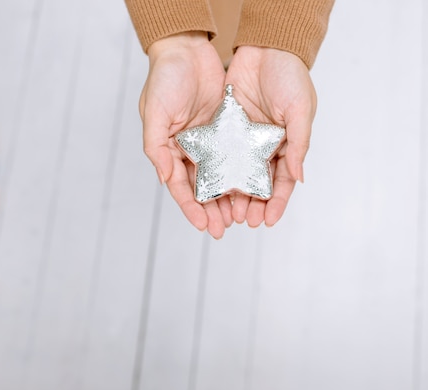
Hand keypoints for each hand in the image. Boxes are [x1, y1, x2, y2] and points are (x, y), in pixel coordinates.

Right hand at [140, 32, 231, 238]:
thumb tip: (165, 178)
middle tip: (223, 230)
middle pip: (201, 187)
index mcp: (169, 149)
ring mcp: (208, 140)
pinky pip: (236, 155)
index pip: (180, 186)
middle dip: (211, 210)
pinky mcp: (225, 128)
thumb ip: (156, 147)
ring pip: (220, 175)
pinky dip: (241, 172)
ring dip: (228, 197)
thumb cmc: (164, 79)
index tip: (202, 225)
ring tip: (240, 217)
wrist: (187, 48)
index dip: (190, 208)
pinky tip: (251, 187)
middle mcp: (189, 149)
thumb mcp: (154, 112)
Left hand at [224, 46, 316, 226]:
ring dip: (233, 195)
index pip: (281, 181)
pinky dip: (216, 172)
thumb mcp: (299, 110)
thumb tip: (299, 178)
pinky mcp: (225, 128)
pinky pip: (219, 154)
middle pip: (257, 183)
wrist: (265, 47)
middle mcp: (263, 146)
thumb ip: (298, 144)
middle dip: (252, 205)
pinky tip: (209, 188)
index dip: (276, 202)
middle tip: (244, 222)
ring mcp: (243, 139)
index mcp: (286, 145)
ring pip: (236, 174)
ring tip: (227, 214)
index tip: (269, 221)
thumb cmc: (290, 77)